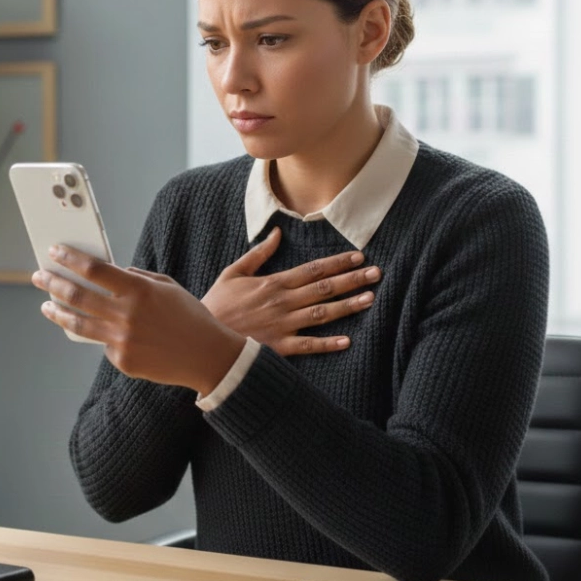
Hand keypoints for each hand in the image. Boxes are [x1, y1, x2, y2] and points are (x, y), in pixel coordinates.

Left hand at [32, 246, 244, 395]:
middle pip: (78, 296)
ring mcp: (122, 341)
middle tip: (39, 276)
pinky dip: (103, 336)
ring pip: (79, 324)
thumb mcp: (167, 286)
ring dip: (59, 312)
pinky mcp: (123, 361)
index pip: (94, 269)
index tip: (55, 252)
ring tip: (47, 306)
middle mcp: (126, 315)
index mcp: (139, 290)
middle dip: (54, 283)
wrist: (208, 355)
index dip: (70, 259)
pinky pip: (104, 345)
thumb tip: (108, 273)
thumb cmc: (189, 316)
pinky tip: (105, 332)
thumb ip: (136, 277)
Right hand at [201, 226, 380, 355]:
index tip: (359, 257)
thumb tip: (278, 233)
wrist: (203, 337)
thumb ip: (258, 253)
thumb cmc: (218, 304)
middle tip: (377, 274)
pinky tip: (347, 341)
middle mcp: (283, 302)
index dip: (338, 262)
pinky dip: (327, 344)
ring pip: (322, 314)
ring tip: (370, 299)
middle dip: (352, 280)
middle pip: (324, 288)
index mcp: (274, 283)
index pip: (313, 269)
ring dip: (347, 306)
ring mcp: (282, 325)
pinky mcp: (278, 347)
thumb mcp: (233, 272)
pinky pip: (308, 346)